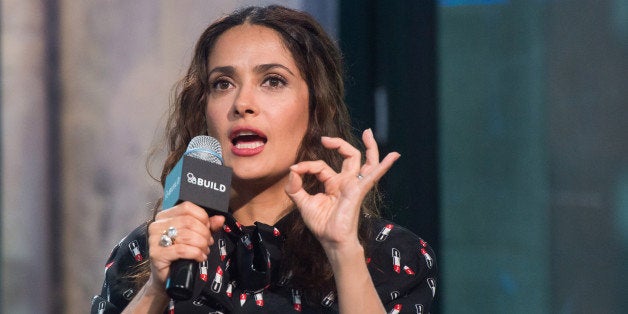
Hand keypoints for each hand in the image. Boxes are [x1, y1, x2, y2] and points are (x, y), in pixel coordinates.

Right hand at [146, 202, 224, 289]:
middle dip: (204, 233)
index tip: (208, 228)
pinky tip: (200, 257)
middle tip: (208, 243)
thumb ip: (207, 226)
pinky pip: (181, 250)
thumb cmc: (180, 254)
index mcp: (164, 216)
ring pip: (186, 235)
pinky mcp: (156, 254)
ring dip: (201, 244)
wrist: (168, 277)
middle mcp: (157, 225)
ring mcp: (154, 240)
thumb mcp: (195, 236)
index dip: (202, 217)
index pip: (186, 207)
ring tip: (204, 251)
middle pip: (188, 221)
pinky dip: (195, 253)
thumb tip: (220, 219)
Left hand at [285, 129, 399, 250]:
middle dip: (339, 144)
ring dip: (370, 146)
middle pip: (350, 156)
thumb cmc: (321, 224)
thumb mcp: (303, 202)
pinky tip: (394, 156)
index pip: (321, 166)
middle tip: (325, 139)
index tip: (296, 169)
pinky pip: (373, 175)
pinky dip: (384, 165)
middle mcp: (346, 182)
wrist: (331, 240)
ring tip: (369, 133)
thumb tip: (293, 169)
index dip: (307, 165)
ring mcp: (355, 185)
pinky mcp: (359, 190)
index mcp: (334, 183)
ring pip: (367, 161)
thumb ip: (295, 186)